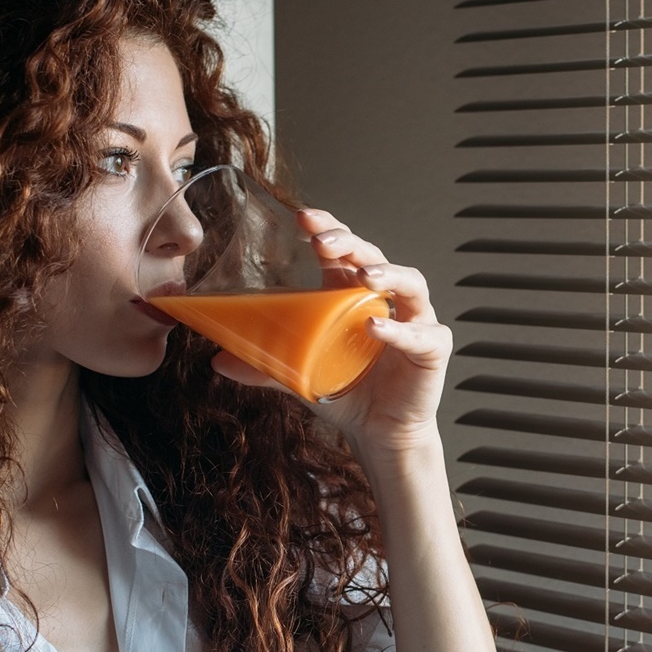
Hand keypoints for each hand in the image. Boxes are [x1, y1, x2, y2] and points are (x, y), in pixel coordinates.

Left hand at [210, 208, 450, 451]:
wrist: (378, 434)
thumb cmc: (346, 392)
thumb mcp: (299, 373)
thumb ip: (264, 365)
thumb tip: (218, 360)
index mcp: (352, 295)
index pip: (344, 250)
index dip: (328, 228)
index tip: (303, 217)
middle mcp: (386, 300)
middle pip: (374, 257)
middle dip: (350, 243)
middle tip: (323, 241)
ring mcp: (414, 320)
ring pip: (410, 283)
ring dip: (388, 273)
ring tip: (363, 276)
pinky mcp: (433, 348)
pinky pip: (422, 334)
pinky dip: (400, 330)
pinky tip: (376, 327)